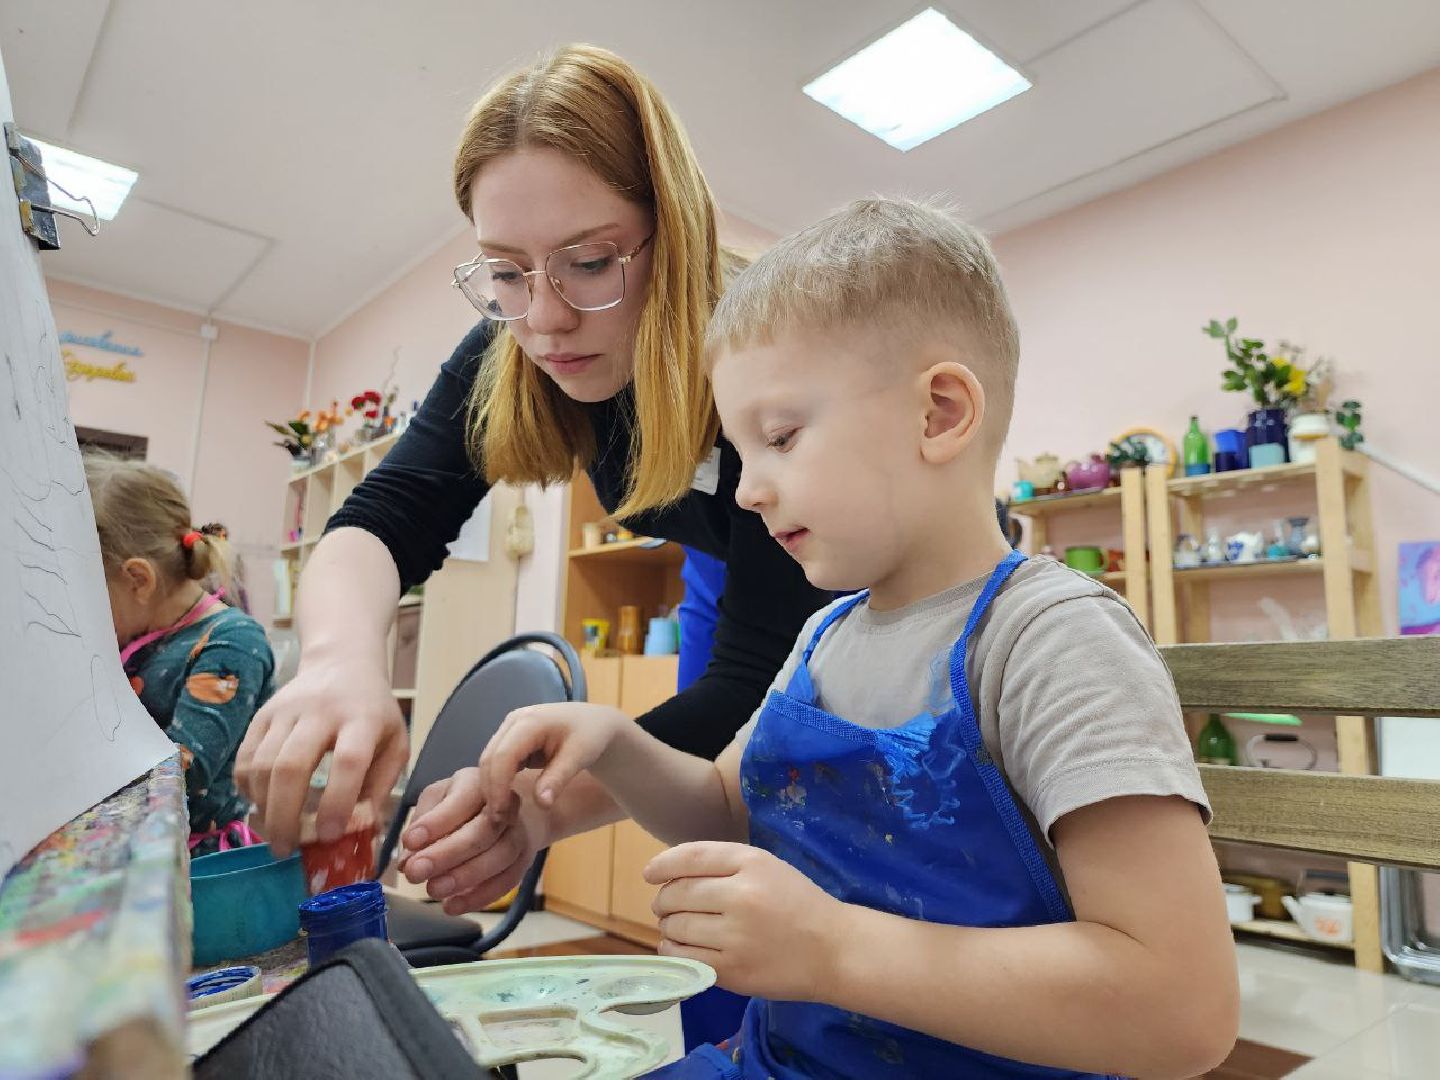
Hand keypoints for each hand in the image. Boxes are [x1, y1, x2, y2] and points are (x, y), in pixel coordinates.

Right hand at [236, 655, 406, 856]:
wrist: (342, 664)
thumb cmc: (373, 712)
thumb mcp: (394, 744)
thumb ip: (380, 787)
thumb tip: (361, 834)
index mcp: (362, 718)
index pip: (349, 761)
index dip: (337, 802)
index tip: (329, 836)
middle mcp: (321, 711)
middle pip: (292, 765)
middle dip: (285, 815)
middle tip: (286, 850)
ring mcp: (286, 710)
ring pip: (262, 764)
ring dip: (264, 807)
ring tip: (274, 834)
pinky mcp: (261, 715)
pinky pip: (245, 757)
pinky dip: (247, 789)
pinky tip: (261, 806)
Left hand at [399, 767, 547, 913]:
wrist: (514, 808)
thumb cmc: (466, 801)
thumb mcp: (441, 798)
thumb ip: (423, 822)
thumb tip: (408, 857)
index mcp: (480, 783)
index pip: (461, 801)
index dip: (436, 822)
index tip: (410, 841)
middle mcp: (506, 805)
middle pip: (484, 830)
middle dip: (448, 854)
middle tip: (415, 872)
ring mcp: (519, 832)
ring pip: (500, 856)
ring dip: (465, 877)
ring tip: (433, 890)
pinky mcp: (524, 859)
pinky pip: (508, 881)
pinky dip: (480, 897)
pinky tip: (453, 906)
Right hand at [477, 702, 629, 811]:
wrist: (595, 723)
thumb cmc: (591, 736)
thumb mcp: (580, 757)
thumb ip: (558, 779)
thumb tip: (541, 804)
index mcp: (531, 721)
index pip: (503, 756)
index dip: (498, 787)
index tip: (502, 815)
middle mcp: (514, 721)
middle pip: (490, 758)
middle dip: (492, 790)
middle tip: (501, 820)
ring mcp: (510, 728)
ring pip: (489, 760)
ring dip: (492, 788)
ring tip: (504, 814)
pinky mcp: (510, 738)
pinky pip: (496, 761)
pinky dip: (498, 781)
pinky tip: (507, 801)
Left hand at [645, 842, 848, 1000]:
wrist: (833, 950)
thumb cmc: (798, 903)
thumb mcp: (767, 867)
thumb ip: (723, 864)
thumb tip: (669, 874)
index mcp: (751, 863)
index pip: (691, 857)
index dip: (663, 864)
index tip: (649, 874)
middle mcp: (741, 896)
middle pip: (678, 894)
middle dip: (663, 900)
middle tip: (665, 906)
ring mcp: (736, 936)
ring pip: (676, 927)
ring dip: (667, 926)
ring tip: (674, 927)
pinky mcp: (732, 971)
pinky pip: (685, 958)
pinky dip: (673, 951)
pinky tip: (680, 947)